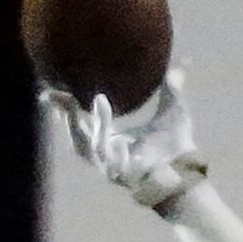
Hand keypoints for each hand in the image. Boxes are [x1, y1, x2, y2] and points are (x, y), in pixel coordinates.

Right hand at [42, 68, 203, 208]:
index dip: (64, 107)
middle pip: (76, 137)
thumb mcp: (172, 111)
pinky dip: (113, 149)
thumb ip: (171, 87)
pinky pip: (110, 163)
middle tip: (58, 93)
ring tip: (99, 100)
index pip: (80, 123)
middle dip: (65, 115)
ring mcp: (112, 168)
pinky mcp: (122, 178)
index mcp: (111, 140)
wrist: (189, 171)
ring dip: (87, 127)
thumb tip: (181, 63)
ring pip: (88, 148)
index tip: (54, 88)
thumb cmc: (177, 146)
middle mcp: (106, 155)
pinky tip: (119, 139)